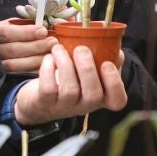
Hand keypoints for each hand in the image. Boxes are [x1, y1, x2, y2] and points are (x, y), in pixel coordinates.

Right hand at [0, 20, 56, 72]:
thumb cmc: (2, 34)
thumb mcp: (7, 24)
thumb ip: (22, 24)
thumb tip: (42, 24)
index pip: (6, 33)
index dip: (26, 32)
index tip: (43, 30)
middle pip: (13, 50)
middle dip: (35, 46)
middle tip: (53, 42)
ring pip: (14, 65)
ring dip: (35, 59)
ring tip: (52, 53)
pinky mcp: (0, 74)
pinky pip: (17, 73)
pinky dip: (31, 69)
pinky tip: (44, 65)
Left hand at [12, 42, 127, 125]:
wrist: (39, 99)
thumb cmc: (68, 81)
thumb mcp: (88, 74)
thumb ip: (104, 60)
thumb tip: (116, 51)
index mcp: (100, 97)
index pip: (117, 101)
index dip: (115, 83)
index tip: (107, 64)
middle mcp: (84, 106)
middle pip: (93, 95)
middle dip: (87, 68)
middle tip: (81, 49)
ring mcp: (64, 106)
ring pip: (70, 89)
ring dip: (65, 63)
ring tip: (59, 48)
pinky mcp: (44, 102)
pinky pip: (48, 88)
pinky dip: (48, 69)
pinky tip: (49, 58)